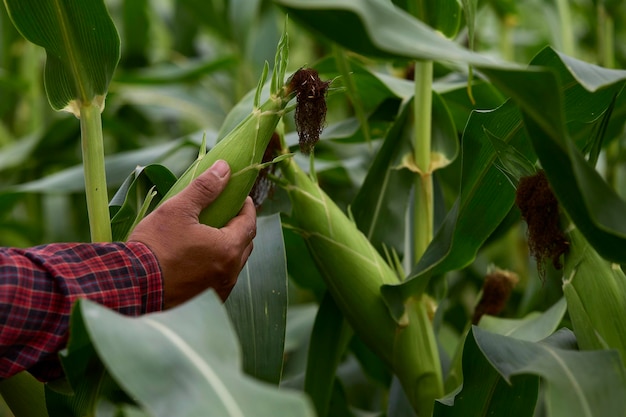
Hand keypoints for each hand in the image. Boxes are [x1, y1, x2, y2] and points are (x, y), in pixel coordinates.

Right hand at [129, 160, 255, 307]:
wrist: (131, 288)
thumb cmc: (155, 246)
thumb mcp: (178, 209)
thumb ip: (205, 188)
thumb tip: (225, 168)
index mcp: (229, 248)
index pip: (250, 222)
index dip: (246, 206)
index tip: (238, 196)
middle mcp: (230, 273)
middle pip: (246, 243)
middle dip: (240, 226)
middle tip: (226, 212)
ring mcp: (219, 290)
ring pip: (234, 263)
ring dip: (229, 247)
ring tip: (212, 235)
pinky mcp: (205, 302)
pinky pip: (220, 280)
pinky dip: (217, 266)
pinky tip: (200, 259)